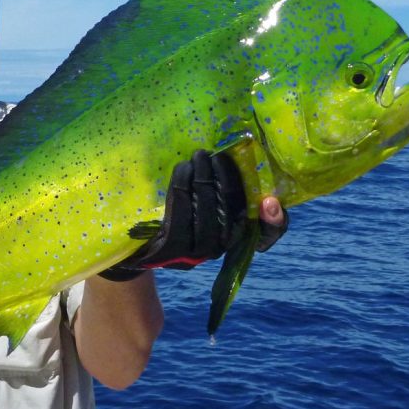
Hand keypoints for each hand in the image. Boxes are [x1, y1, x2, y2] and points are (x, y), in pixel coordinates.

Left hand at [100, 150, 287, 280]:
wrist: (133, 247)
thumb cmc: (173, 218)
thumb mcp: (198, 206)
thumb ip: (219, 189)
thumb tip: (229, 160)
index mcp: (231, 238)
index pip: (265, 235)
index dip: (275, 221)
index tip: (270, 200)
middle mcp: (219, 249)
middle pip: (234, 213)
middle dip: (228, 179)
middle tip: (218, 155)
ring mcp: (195, 253)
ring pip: (208, 212)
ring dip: (205, 179)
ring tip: (200, 157)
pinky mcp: (172, 249)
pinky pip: (182, 213)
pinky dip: (183, 186)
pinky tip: (182, 169)